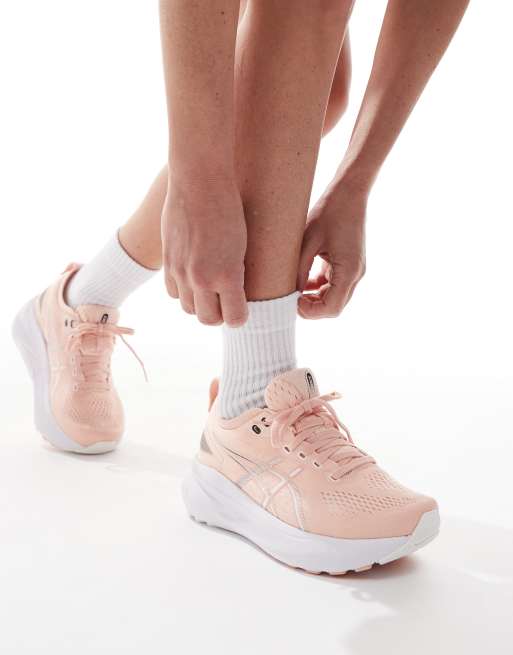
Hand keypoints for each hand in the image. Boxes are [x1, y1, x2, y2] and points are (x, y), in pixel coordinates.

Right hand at [162, 176, 247, 325]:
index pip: (234, 319)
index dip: (240, 316)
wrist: (200, 180)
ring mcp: (180, 271)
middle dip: (219, 315)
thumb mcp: (243, 244)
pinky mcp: (167, 260)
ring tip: (210, 291)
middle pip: (208, 319)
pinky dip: (183, 291)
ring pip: (188, 309)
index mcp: (226, 275)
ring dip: (199, 305)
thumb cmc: (230, 207)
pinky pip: (172, 292)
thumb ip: (235, 271)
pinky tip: (192, 280)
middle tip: (228, 302)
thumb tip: (235, 290)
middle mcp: (201, 279)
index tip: (243, 307)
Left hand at [297, 185, 366, 318]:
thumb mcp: (308, 241)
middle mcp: (356, 274)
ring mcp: (355, 270)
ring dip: (314, 298)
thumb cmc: (329, 211)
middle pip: (334, 307)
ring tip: (293, 288)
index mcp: (348, 270)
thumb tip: (288, 292)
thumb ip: (299, 269)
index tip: (291, 300)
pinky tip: (302, 279)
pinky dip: (319, 288)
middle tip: (289, 297)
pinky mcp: (349, 265)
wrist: (349, 192)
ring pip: (334, 298)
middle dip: (311, 307)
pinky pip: (334, 285)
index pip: (332, 308)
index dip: (310, 311)